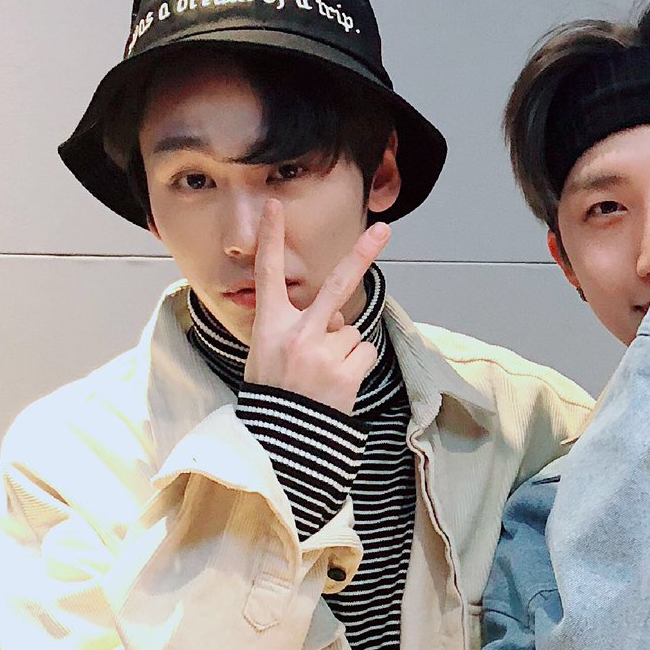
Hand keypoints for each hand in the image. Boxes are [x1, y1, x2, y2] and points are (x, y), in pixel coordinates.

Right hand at [244, 201, 388, 412]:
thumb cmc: (274, 396)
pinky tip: (337, 384)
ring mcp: (323, 353)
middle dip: (361, 255)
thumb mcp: (265, 355)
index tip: (276, 207)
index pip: (267, 275)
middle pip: (335, 286)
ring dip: (344, 349)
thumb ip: (296, 328)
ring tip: (323, 375)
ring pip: (352, 332)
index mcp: (270, 326)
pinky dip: (356, 366)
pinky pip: (364, 353)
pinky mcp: (346, 373)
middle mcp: (297, 334)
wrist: (280, 443)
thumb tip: (335, 317)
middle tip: (383, 230)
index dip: (271, 239)